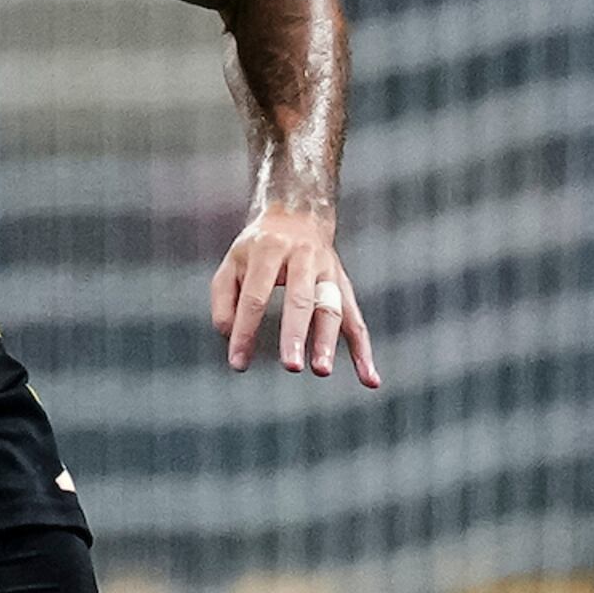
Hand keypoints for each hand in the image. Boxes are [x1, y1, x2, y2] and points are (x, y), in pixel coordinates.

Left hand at [210, 204, 377, 386]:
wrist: (298, 213)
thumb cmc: (258, 247)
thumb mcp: (232, 262)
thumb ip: (223, 297)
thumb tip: (229, 334)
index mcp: (270, 250)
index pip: (256, 296)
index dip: (246, 330)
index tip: (238, 362)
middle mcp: (303, 259)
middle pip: (300, 299)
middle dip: (295, 334)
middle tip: (291, 366)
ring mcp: (329, 272)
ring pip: (332, 308)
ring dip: (328, 342)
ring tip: (321, 370)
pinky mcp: (345, 286)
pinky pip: (356, 321)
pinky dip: (364, 351)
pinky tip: (369, 379)